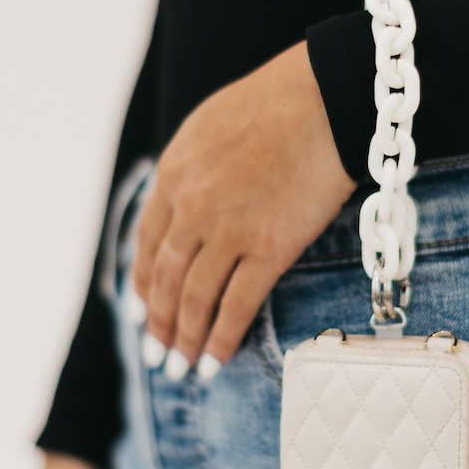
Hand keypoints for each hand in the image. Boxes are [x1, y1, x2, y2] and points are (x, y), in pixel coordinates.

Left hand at [132, 40, 356, 379]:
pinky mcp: (270, 248)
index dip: (144, 285)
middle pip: (167, 279)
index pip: (148, 245)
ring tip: (182, 370)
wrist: (325, 98)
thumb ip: (189, 170)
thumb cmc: (276, 103)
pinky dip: (222, 338)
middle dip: (160, 324)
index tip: (143, 311)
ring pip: (196, 298)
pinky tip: (215, 361)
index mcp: (173, 176)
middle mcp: (192, 208)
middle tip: (158, 355)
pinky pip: (238, 305)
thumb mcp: (209, 128)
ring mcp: (229, 230)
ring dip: (186, 340)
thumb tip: (182, 202)